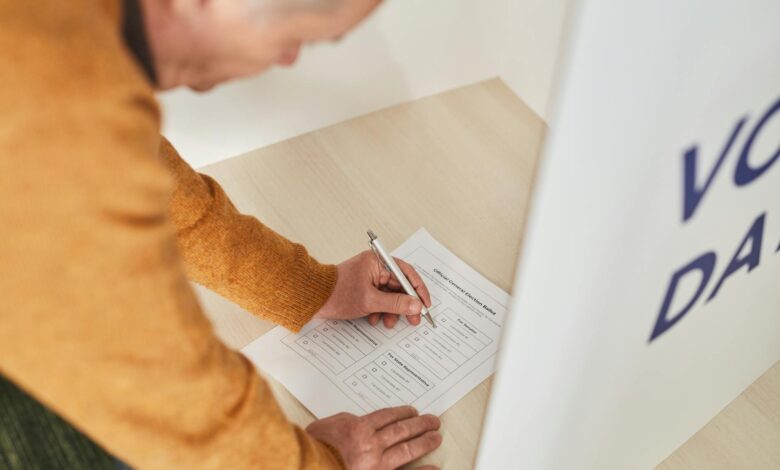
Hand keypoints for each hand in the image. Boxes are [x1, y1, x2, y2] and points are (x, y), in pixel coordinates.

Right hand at [307, 406, 441, 469]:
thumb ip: (345, 421)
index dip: (402, 413)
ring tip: (436, 437)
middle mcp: (371, 445)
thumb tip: (358, 420)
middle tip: (433, 421)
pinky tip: (434, 468)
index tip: (413, 411)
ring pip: (407, 449)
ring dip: (424, 442)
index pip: (387, 417)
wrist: (307, 467)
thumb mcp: (326, 426)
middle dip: (420, 425)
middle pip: (402, 430)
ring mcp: (377, 465)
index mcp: (358, 428)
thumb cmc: (312, 449)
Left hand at [315, 250, 431, 327]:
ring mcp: (368, 277)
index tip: (425, 305)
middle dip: (405, 304)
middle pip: (399, 286)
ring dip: (391, 310)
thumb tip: (416, 305)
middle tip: (413, 319)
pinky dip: (380, 310)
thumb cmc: (336, 293)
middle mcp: (375, 267)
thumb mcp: (370, 301)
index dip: (418, 290)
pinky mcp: (362, 288)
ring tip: (389, 322)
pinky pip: (379, 299)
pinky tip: (374, 319)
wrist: (311, 298)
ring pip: (389, 295)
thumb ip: (396, 303)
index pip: (406, 274)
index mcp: (378, 262)